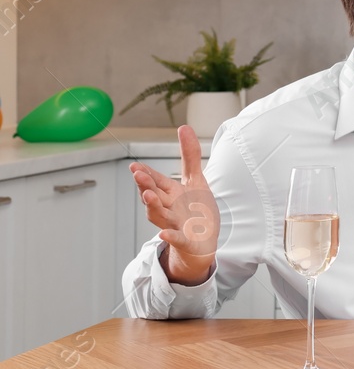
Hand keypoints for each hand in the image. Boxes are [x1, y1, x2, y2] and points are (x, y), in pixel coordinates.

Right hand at [129, 125, 216, 285]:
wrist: (203, 241)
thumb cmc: (196, 209)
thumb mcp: (196, 179)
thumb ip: (189, 155)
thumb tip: (184, 127)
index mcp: (170, 193)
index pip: (156, 181)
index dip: (147, 174)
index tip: (136, 167)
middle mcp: (168, 207)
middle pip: (153, 195)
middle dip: (145, 185)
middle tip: (137, 175)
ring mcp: (174, 224)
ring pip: (159, 215)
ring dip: (153, 206)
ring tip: (148, 196)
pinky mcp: (185, 240)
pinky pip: (177, 239)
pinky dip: (171, 237)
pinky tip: (164, 235)